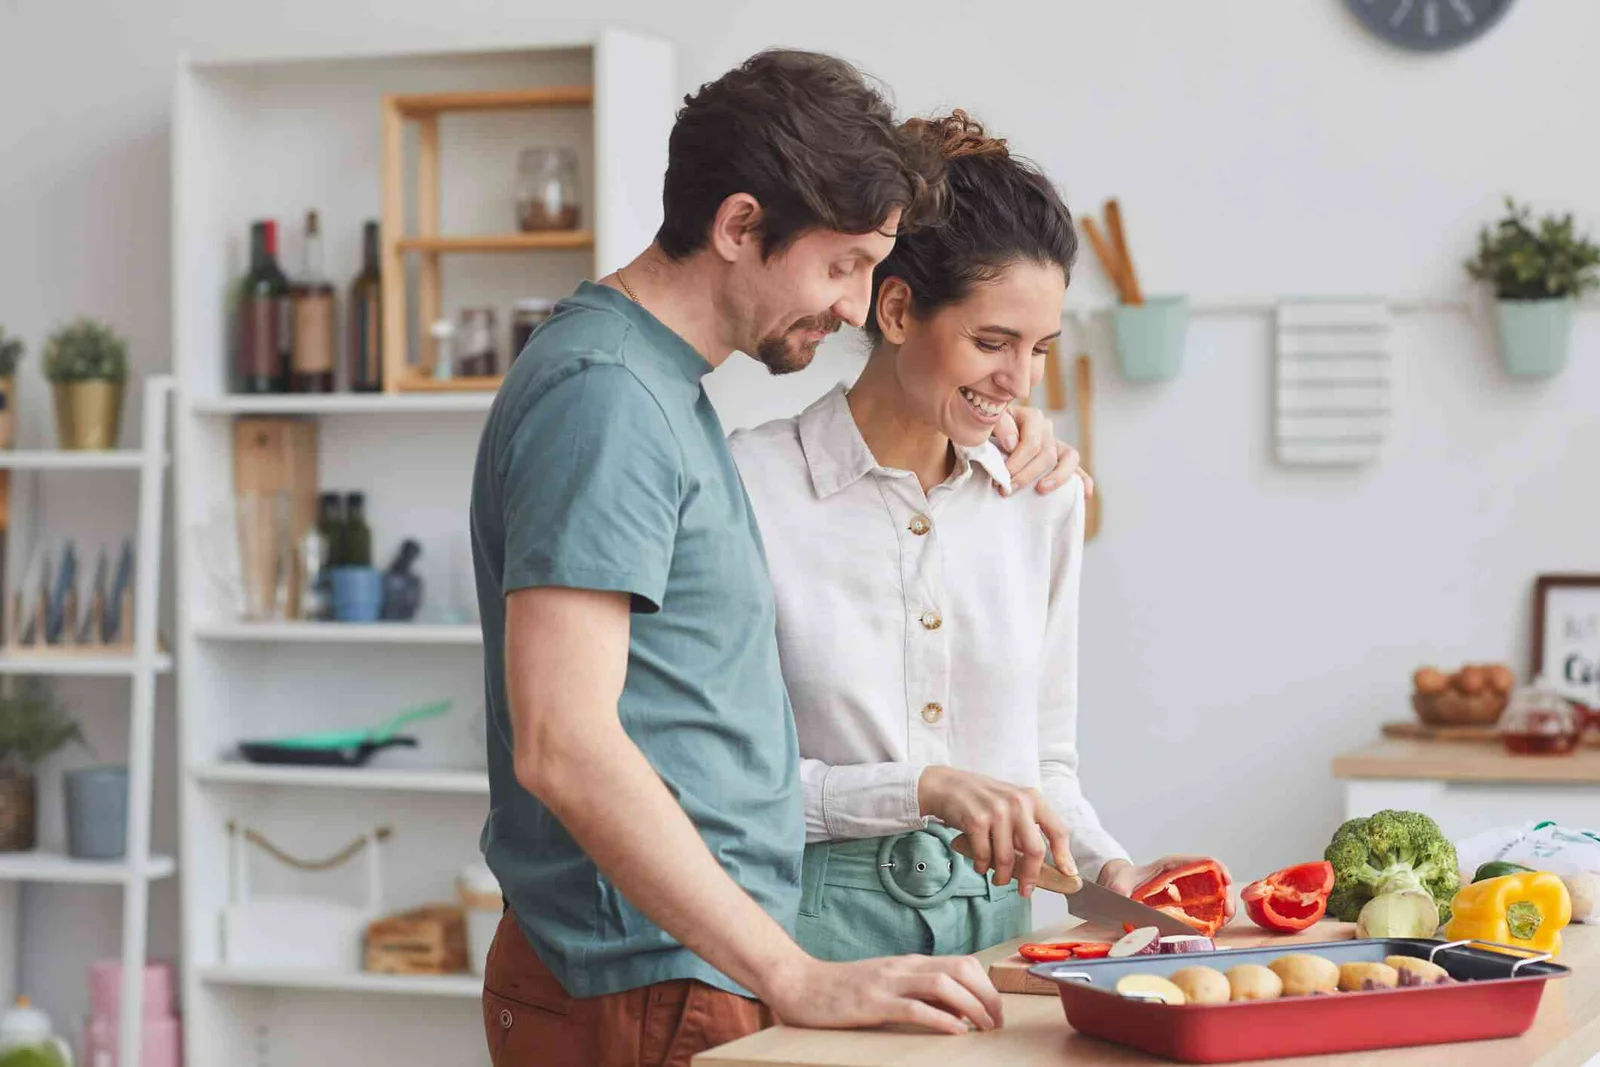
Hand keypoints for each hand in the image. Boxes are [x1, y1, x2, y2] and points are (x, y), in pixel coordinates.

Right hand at [763, 953, 1002, 1034]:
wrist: (800, 983)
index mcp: (909, 963)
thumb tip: (956, 1010)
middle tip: (997, 1023)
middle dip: (988, 996)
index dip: (987, 986)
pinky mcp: (873, 1003)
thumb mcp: (886, 985)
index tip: (996, 1011)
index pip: (962, 963)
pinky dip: (942, 1020)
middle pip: (961, 970)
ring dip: (972, 1007)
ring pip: (944, 985)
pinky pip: (916, 1007)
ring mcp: (888, 983)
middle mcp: (903, 967)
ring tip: (984, 1028)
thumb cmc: (842, 990)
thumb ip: (917, 992)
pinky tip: (956, 1032)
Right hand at [918, 765, 1073, 896]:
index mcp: (1033, 798)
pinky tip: (981, 866)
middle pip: (1034, 850)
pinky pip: (984, 855)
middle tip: (1026, 891)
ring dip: (1003, 876)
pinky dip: (983, 866)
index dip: (1064, 855)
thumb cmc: (983, 799)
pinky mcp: (976, 820)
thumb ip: (1028, 827)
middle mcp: (1018, 803)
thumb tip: (1044, 865)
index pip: (1058, 830)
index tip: (1068, 873)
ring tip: (999, 879)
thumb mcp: (1012, 804)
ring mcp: (996, 811)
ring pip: (1007, 857)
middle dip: (1031, 876)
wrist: (948, 785)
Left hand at [993, 405, 1094, 497]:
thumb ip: (1000, 426)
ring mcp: (1056, 442)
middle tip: (1007, 490)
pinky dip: (1083, 478)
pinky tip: (1085, 492)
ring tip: (1041, 490)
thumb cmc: (989, 431)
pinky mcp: (1062, 457)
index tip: (1001, 478)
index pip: (1032, 442)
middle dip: (1026, 475)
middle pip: (1047, 454)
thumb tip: (1012, 444)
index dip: (1017, 462)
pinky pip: (1078, 467)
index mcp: (1031, 417)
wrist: (990, 435)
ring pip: (1069, 458)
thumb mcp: (989, 423)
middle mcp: (1046, 428)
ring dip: (1056, 478)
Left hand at [1099, 855, 1237, 923]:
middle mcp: (1184, 875)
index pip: (1204, 861)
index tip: (1227, 882)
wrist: (1117, 887)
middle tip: (1228, 913)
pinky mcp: (1186, 903)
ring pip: (1214, 895)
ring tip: (1223, 922)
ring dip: (1223, 908)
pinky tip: (1213, 928)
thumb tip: (1128, 906)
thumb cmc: (1120, 882)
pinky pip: (1206, 908)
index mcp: (1172, 866)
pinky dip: (1213, 917)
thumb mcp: (1118, 886)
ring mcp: (1187, 889)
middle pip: (1215, 879)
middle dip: (1227, 895)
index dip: (1220, 869)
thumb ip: (1121, 894)